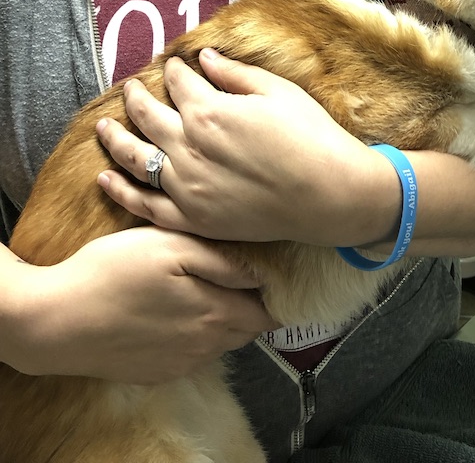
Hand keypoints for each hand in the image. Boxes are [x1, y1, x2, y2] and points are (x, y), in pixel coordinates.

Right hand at [3, 227, 274, 382]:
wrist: (56, 321)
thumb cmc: (112, 272)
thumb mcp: (171, 247)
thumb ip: (222, 262)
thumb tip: (262, 273)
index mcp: (216, 313)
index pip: (268, 311)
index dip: (273, 290)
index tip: (269, 268)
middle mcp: (206, 345)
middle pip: (248, 328)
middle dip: (252, 304)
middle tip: (239, 273)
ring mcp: (181, 363)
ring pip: (222, 341)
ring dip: (224, 318)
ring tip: (205, 288)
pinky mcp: (158, 372)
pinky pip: (194, 353)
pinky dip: (196, 334)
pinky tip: (175, 311)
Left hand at [96, 49, 399, 245]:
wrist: (329, 194)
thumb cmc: (310, 136)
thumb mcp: (277, 92)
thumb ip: (234, 74)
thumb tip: (203, 58)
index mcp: (209, 112)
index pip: (178, 82)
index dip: (173, 70)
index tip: (171, 65)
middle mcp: (188, 148)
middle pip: (148, 115)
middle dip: (136, 97)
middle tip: (130, 87)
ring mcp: (186, 186)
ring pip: (135, 158)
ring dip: (115, 138)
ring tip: (103, 126)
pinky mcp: (191, 218)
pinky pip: (144, 204)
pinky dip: (120, 191)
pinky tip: (105, 178)